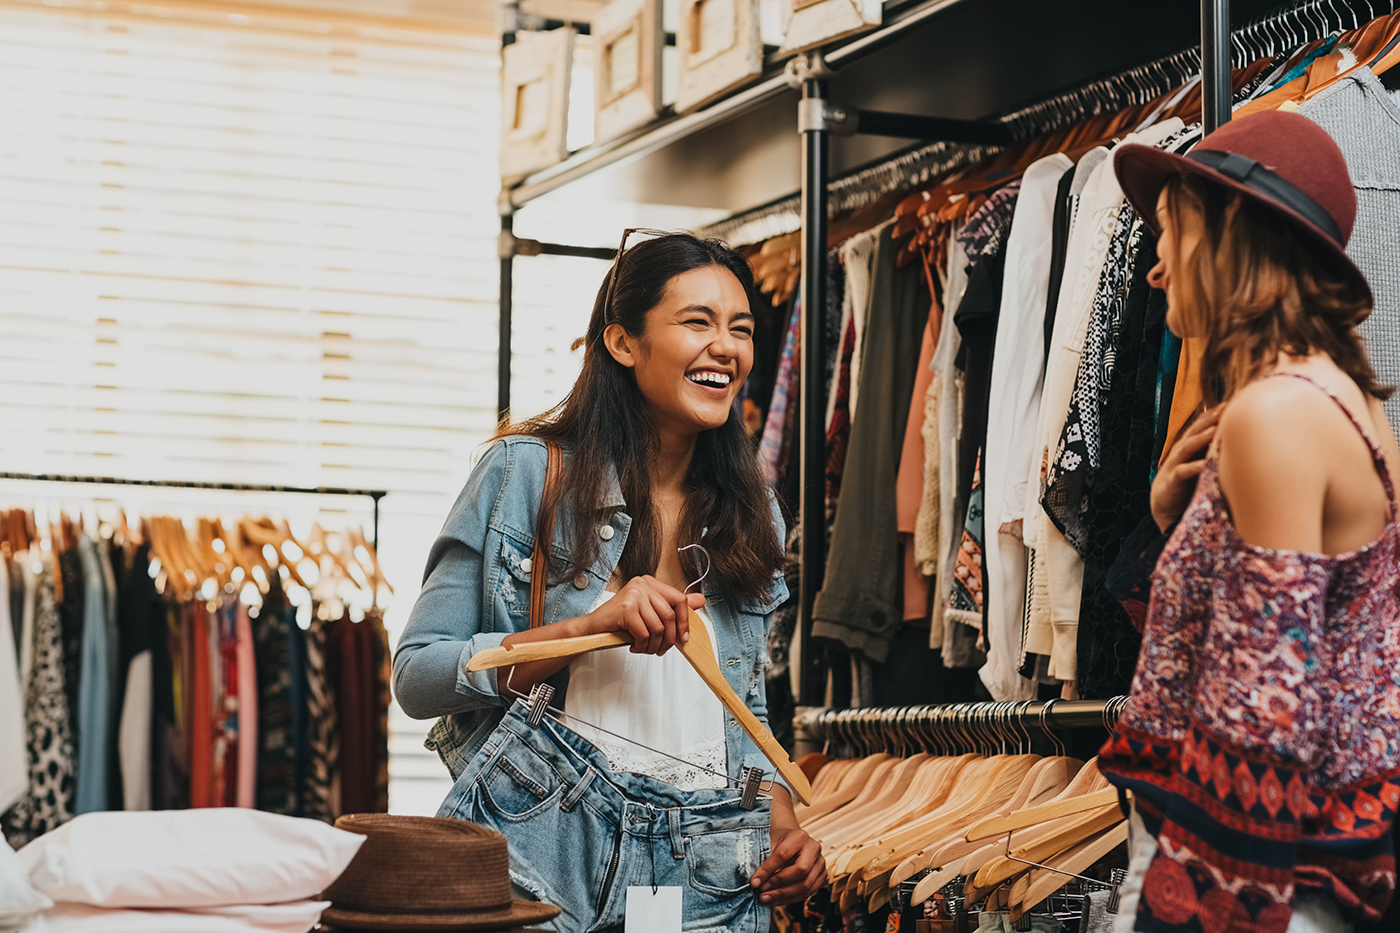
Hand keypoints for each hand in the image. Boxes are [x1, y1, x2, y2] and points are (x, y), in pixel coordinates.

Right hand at [584, 575, 702, 655]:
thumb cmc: (621, 622)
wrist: (592, 628)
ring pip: (658, 628)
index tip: (683, 638)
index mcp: (650, 583)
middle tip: (661, 650)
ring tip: (645, 649)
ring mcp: (634, 595)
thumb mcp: (649, 613)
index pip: (679, 599)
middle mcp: (643, 584)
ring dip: (653, 645)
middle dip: (668, 639)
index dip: (684, 621)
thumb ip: (673, 606)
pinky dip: (642, 646)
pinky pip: (644, 633)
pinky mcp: (626, 608)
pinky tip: (634, 646)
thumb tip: (701, 601)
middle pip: (670, 616)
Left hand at [750, 826, 823, 906]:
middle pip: (800, 871)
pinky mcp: (822, 875)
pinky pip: (808, 892)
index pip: (783, 855)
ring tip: (767, 898)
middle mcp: (814, 849)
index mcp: (799, 836)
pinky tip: (777, 900)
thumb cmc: (780, 841)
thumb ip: (764, 858)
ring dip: (784, 895)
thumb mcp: (771, 842)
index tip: (755, 882)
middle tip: (762, 892)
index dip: (767, 870)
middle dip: (779, 884)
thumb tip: (756, 881)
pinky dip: (791, 898)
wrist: (794, 840)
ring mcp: (820, 863)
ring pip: (805, 885)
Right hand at [1151, 406, 1220, 531]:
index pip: (1201, 424)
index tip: (1232, 402)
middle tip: (1225, 409)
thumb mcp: (1201, 462)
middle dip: (1209, 420)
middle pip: (1194, 431)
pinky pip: (1183, 471)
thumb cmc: (1189, 482)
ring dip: (1200, 438)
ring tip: (1214, 431)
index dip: (1214, 413)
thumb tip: (1240, 441)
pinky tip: (1206, 465)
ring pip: (1187, 447)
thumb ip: (1214, 451)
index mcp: (1189, 445)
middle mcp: (1181, 451)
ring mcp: (1175, 464)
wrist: (1166, 504)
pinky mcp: (1172, 480)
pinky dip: (1194, 467)